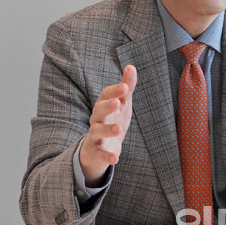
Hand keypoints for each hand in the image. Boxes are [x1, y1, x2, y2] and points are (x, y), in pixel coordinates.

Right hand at [79, 65, 136, 185]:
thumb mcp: (123, 103)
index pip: (106, 95)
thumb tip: (131, 66)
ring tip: (119, 130)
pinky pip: (99, 154)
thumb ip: (127, 86)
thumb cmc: (114, 119)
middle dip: (107, 106)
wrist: (102, 146)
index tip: (125, 87)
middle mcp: (97, 118)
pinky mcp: (95, 151)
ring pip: (96, 131)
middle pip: (98, 110)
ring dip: (107, 130)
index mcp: (103, 105)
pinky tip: (115, 158)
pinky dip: (106, 156)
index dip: (115, 91)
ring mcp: (95, 135)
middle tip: (119, 103)